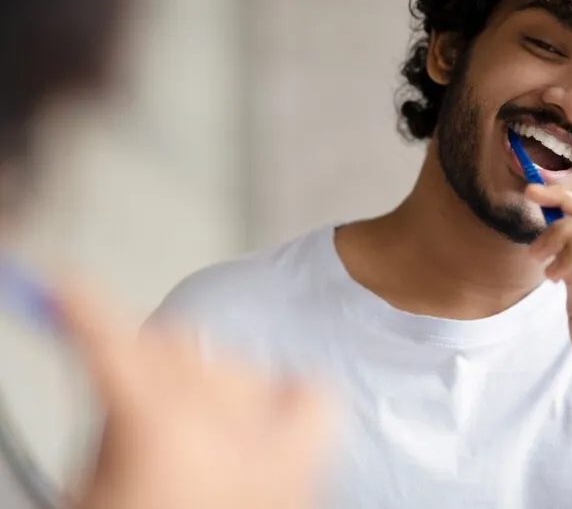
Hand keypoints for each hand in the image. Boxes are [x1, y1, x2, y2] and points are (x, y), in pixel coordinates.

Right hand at [48, 284, 334, 508]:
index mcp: (161, 433)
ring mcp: (280, 449)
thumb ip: (111, 423)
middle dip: (141, 362)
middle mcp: (231, 430)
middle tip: (122, 400)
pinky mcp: (309, 474)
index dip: (80, 308)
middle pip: (178, 348)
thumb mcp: (95, 491)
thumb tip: (120, 373)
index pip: (113, 344)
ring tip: (180, 425)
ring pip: (237, 364)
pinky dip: (279, 394)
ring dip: (202, 380)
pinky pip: (307, 397)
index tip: (60, 285)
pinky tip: (252, 416)